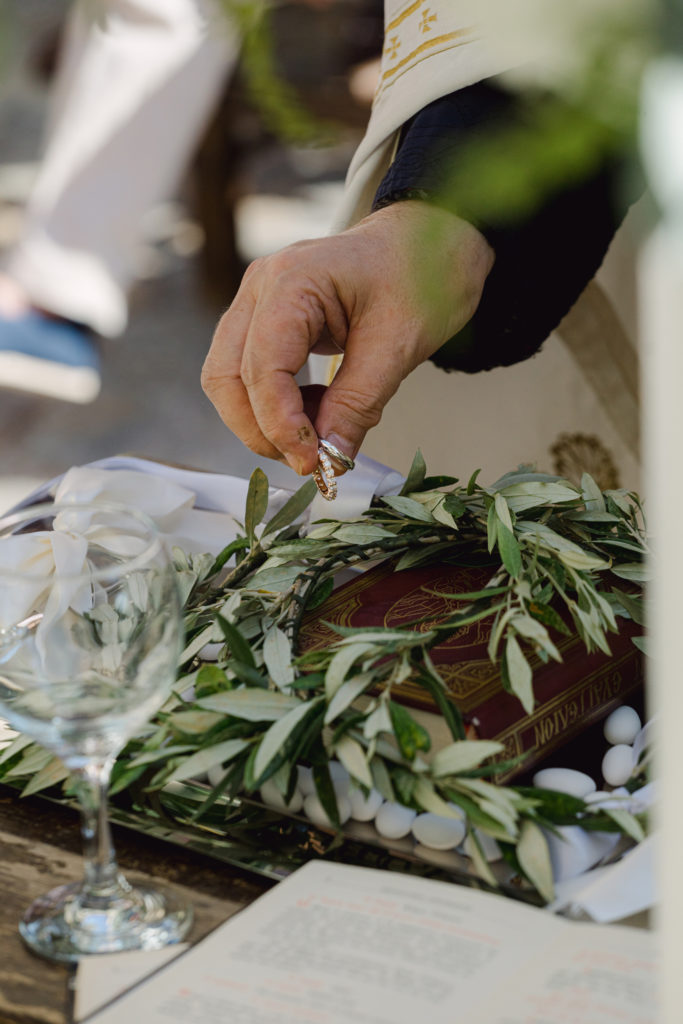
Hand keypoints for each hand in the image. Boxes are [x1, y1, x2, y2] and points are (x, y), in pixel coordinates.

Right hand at [201, 201, 493, 474]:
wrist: (430, 239)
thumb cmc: (421, 273)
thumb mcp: (399, 345)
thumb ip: (359, 404)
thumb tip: (330, 459)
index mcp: (293, 280)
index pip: (261, 367)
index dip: (280, 424)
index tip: (313, 462)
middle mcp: (262, 286)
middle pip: (226, 376)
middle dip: (260, 429)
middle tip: (309, 462)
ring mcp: (257, 301)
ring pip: (228, 379)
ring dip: (262, 422)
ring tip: (318, 437)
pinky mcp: (266, 319)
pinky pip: (248, 373)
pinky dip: (274, 406)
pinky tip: (316, 413)